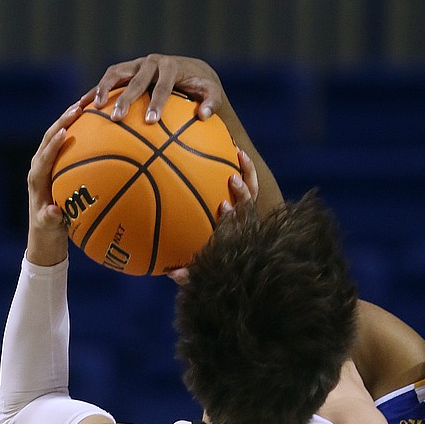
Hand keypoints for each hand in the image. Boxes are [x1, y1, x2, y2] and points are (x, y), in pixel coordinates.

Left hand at [26, 103, 83, 265]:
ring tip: (87, 104)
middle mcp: (39, 167)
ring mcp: (47, 164)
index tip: (65, 131)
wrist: (44, 233)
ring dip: (70, 119)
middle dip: (63, 120)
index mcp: (36, 180)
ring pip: (57, 135)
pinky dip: (79, 130)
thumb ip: (50, 219)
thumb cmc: (48, 232)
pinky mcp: (55, 164)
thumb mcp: (49, 228)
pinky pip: (67, 143)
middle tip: (79, 108)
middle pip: (49, 138)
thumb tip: (53, 212)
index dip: (53, 144)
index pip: (44, 157)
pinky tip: (96, 121)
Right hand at [81, 54, 224, 123]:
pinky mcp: (126, 69)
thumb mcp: (211, 92)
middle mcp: (151, 61)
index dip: (156, 102)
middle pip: (135, 79)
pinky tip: (83, 105)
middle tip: (117, 119)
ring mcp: (136, 64)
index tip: (151, 122)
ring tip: (94, 109)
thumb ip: (211, 102)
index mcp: (170, 66)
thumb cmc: (201, 85)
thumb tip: (203, 115)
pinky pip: (108, 80)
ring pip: (115, 73)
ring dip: (103, 89)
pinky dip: (96, 90)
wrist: (190, 69)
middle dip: (125, 99)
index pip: (162, 85)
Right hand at [167, 148, 258, 284]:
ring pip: (254, 190)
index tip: (223, 204)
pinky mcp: (249, 198)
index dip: (232, 215)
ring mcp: (248, 210)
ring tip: (238, 152)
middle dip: (243, 194)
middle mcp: (244, 224)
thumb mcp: (199, 271)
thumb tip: (170, 273)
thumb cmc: (212, 262)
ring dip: (248, 172)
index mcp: (234, 238)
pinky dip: (245, 166)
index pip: (236, 225)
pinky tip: (233, 148)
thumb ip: (187, 275)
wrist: (239, 260)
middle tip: (232, 179)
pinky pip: (251, 180)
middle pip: (249, 207)